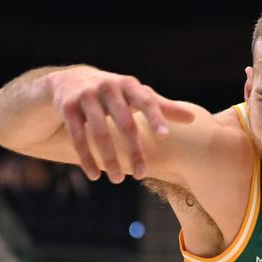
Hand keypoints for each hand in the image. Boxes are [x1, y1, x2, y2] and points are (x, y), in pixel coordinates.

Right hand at [47, 67, 193, 182]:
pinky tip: (94, 176)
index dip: (155, 118)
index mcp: (129, 85)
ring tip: (117, 180)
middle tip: (141, 174)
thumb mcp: (136, 95)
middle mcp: (107, 87)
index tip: (164, 137)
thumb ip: (162, 107)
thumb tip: (193, 118)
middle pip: (124, 123)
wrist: (69, 81)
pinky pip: (78, 136)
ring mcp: (86, 96)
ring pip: (100, 133)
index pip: (146, 101)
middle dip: (133, 151)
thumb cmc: (114, 93)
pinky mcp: (67, 107)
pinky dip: (87, 158)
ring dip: (109, 159)